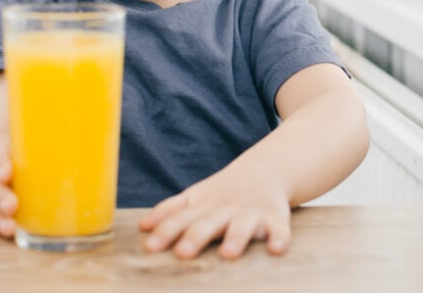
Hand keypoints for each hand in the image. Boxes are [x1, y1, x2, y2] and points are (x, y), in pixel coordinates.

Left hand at [138, 166, 290, 259]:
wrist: (267, 169)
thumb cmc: (224, 192)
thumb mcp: (196, 196)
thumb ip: (171, 210)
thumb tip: (142, 227)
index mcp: (204, 205)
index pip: (180, 218)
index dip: (165, 231)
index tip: (150, 246)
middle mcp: (225, 209)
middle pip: (208, 223)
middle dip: (196, 237)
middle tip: (183, 253)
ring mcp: (251, 212)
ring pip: (243, 226)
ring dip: (236, 238)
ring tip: (228, 253)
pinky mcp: (276, 217)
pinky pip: (279, 229)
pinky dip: (279, 237)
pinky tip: (276, 249)